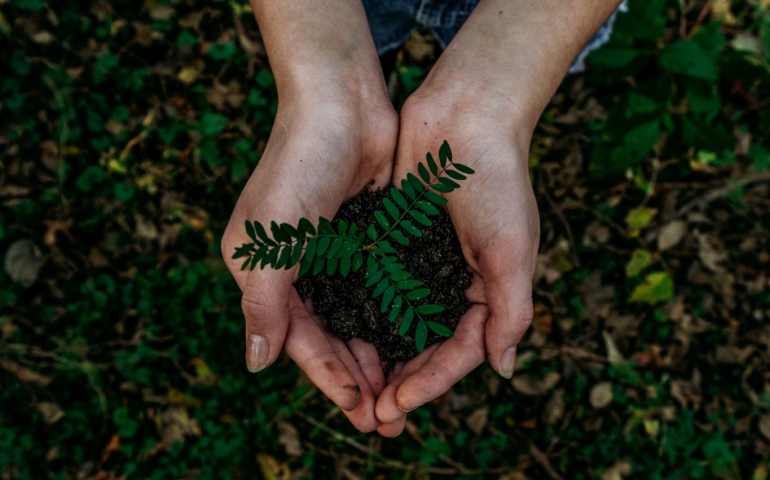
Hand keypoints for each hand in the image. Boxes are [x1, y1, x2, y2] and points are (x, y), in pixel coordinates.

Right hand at [221, 92, 397, 431]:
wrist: (341, 103)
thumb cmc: (297, 167)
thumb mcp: (269, 241)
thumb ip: (263, 304)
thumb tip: (257, 364)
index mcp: (267, 274)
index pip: (300, 340)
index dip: (329, 378)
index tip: (360, 410)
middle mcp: (300, 270)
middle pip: (332, 338)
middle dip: (359, 379)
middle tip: (388, 420)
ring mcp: (336, 255)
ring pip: (360, 320)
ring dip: (381, 357)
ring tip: (406, 395)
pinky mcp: (369, 239)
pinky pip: (383, 290)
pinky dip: (397, 319)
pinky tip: (418, 345)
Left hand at [374, 89, 539, 436]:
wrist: (466, 114)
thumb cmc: (497, 180)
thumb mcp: (513, 250)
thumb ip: (511, 310)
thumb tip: (503, 369)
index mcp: (487, 290)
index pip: (459, 351)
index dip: (432, 382)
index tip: (399, 404)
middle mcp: (452, 283)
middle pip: (425, 346)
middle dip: (402, 381)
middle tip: (372, 415)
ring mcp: (421, 263)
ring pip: (396, 323)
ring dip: (378, 356)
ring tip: (353, 388)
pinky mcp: (393, 241)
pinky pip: (375, 286)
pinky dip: (361, 312)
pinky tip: (339, 334)